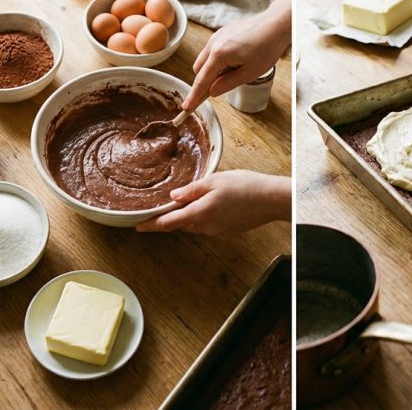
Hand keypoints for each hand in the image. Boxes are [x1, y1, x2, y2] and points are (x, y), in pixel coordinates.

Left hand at [136, 170, 290, 236]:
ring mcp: (218, 231)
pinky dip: (206, 216)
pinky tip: (217, 204)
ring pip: (196, 224)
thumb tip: (173, 197)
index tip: (138, 227)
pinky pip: (210, 225)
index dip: (151, 225)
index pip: (168, 223)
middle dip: (173, 217)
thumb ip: (191, 190)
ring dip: (191, 215)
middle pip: (181, 224)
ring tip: (197, 199)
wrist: (273, 199)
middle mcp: (206, 227)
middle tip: (168, 205)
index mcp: (199, 213)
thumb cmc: (246, 186)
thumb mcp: (215, 181)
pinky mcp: (228, 231)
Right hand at [183, 0, 291, 109]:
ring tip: (237, 70)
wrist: (275, 25)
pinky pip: (212, 50)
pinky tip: (237, 60)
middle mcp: (213, 43)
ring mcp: (216, 36)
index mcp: (219, 54)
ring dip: (213, 70)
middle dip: (205, 81)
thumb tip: (213, 92)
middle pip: (198, 69)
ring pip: (205, 59)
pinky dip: (218, 60)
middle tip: (220, 88)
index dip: (194, 95)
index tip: (187, 107)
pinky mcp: (222, 32)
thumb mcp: (250, 73)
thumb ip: (228, 84)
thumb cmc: (267, 47)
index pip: (202, 80)